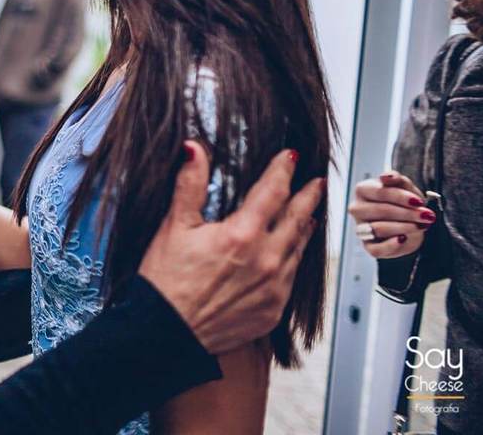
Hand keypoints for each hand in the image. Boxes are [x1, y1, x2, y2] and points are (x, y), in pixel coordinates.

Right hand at [138, 141, 324, 354]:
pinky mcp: (272, 310)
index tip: (290, 157)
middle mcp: (265, 260)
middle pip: (296, 219)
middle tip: (317, 183)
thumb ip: (189, 184)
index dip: (282, 171)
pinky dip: (294, 259)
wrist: (166, 332)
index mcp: (241, 235)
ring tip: (310, 214)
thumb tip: (194, 148)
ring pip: (299, 249)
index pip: (272, 191)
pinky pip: (291, 277)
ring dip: (304, 227)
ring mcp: (273, 287)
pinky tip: (292, 253)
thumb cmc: (165, 280)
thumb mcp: (173, 226)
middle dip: (307, 197)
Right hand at [348, 172, 430, 258]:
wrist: (409, 226)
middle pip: (381, 210)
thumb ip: (398, 180)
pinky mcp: (369, 246)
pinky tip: (403, 239)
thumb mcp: (406, 189)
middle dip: (407, 214)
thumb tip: (386, 176)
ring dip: (404, 227)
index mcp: (364, 190)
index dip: (400, 197)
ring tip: (421, 226)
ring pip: (379, 229)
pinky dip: (391, 245)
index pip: (380, 192)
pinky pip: (377, 249)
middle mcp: (357, 208)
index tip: (419, 202)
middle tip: (427, 216)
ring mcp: (361, 228)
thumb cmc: (404, 204)